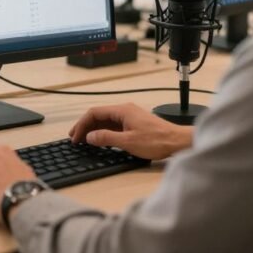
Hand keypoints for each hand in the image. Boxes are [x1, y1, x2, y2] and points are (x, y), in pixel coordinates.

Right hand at [68, 103, 192, 159]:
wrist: (177, 142)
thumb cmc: (156, 140)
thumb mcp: (127, 142)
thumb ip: (106, 138)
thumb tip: (89, 136)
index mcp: (122, 110)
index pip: (94, 113)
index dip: (82, 125)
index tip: (75, 137)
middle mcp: (125, 110)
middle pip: (99, 115)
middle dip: (85, 126)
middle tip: (75, 138)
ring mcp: (131, 116)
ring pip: (106, 120)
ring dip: (94, 129)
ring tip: (84, 140)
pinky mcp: (135, 124)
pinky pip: (114, 125)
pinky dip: (104, 131)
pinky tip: (101, 140)